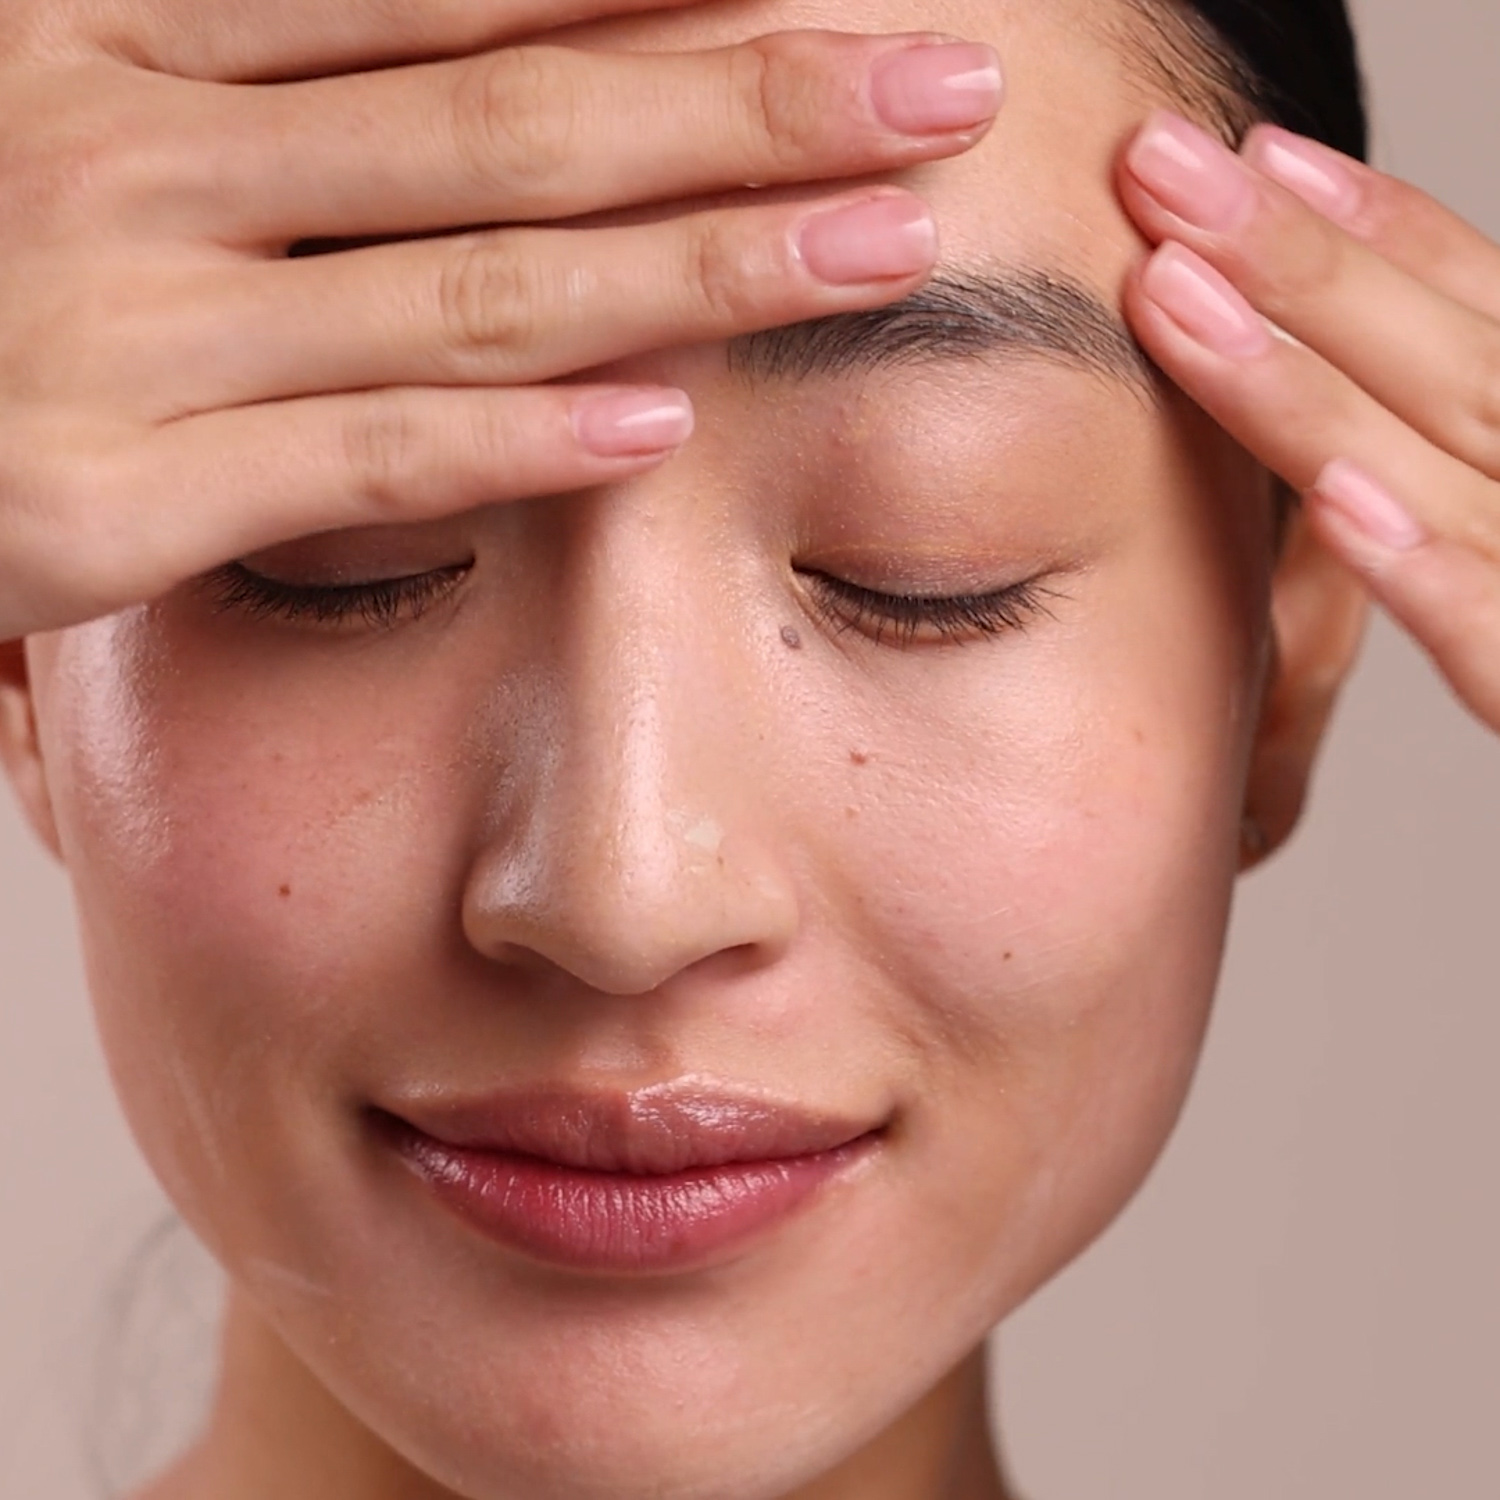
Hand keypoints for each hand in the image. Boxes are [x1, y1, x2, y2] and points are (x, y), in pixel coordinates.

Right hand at [0, 0, 1003, 638]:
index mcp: (123, 25)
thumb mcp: (59, 90)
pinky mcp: (105, 492)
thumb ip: (245, 52)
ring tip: (879, 244)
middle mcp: (131, 147)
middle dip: (746, 99)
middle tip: (939, 85)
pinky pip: (361, 456)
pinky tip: (662, 421)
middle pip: (508, 116)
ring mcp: (122, 319)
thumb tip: (443, 30)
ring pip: (470, 279)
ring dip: (697, 262)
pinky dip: (517, 435)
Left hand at [1117, 109, 1499, 732]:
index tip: (1256, 160)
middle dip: (1307, 265)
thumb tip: (1341, 454)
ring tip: (1179, 294)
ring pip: (1472, 473)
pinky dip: (1440, 571)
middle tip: (1163, 170)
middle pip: (1462, 367)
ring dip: (1315, 388)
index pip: (1492, 325)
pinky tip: (1334, 507)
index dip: (1381, 235)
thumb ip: (1469, 492)